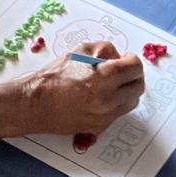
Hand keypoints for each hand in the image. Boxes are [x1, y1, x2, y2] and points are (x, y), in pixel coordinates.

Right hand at [21, 42, 144, 136]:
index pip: (136, 67)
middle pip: (138, 86)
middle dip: (133, 75)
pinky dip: (117, 104)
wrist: (37, 103)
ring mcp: (105, 116)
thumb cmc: (55, 76)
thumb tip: (119, 57)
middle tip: (123, 70)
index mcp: (105, 77)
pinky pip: (118, 114)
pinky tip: (103, 96)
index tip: (126, 58)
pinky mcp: (99, 127)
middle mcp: (108, 99)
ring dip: (127, 90)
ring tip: (113, 84)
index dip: (131, 60)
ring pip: (132, 102)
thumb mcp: (82, 50)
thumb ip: (106, 49)